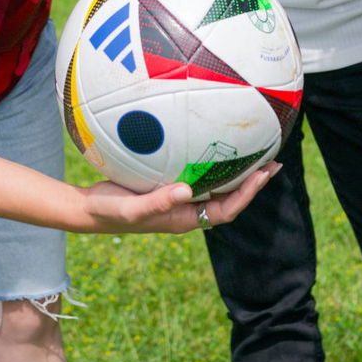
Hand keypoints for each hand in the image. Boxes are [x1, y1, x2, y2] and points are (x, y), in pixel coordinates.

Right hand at [79, 163, 277, 233]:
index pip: (226, 210)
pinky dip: (213, 162)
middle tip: (273, 162)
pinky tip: (214, 142)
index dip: (247, 194)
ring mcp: (179, 197)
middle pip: (228, 198)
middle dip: (252, 182)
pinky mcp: (168, 184)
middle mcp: (186, 208)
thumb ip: (157, 202)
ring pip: (216, 186)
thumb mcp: (130, 208)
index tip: (263, 175)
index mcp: (183, 218)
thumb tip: (188, 190)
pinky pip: (198, 173)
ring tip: (256, 152)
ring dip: (237, 172)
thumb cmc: (109, 210)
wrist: (89, 209)